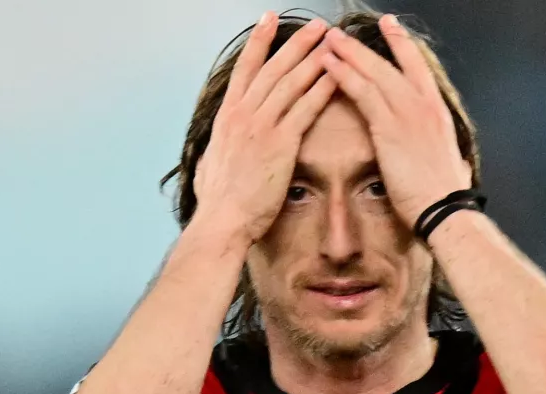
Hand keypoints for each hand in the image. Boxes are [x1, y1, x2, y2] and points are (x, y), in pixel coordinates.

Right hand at [193, 13, 336, 243]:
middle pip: (273, 68)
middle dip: (296, 43)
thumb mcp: (209, 163)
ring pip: (291, 83)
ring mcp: (262, 127)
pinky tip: (336, 77)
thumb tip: (216, 147)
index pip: (245, 70)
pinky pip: (305, 110)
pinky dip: (321, 90)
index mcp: (227, 117)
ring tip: (331, 41)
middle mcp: (243, 114)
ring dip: (313, 58)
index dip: (258, 42)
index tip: (270, 20)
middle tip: (317, 26)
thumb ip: (217, 148)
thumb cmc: (217, 200)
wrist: (223, 219)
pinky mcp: (281, 144)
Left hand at [320, 15, 471, 229]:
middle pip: (389, 65)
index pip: (418, 68)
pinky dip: (344, 76)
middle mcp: (424, 105)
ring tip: (328, 40)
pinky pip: (363, 94)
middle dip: (363, 46)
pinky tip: (328, 65)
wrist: (445, 209)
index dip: (401, 44)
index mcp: (439, 113)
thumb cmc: (446, 196)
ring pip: (374, 73)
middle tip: (342, 32)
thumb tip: (458, 164)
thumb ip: (452, 158)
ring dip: (349, 54)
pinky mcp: (390, 128)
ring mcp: (408, 113)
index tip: (389, 26)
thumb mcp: (455, 168)